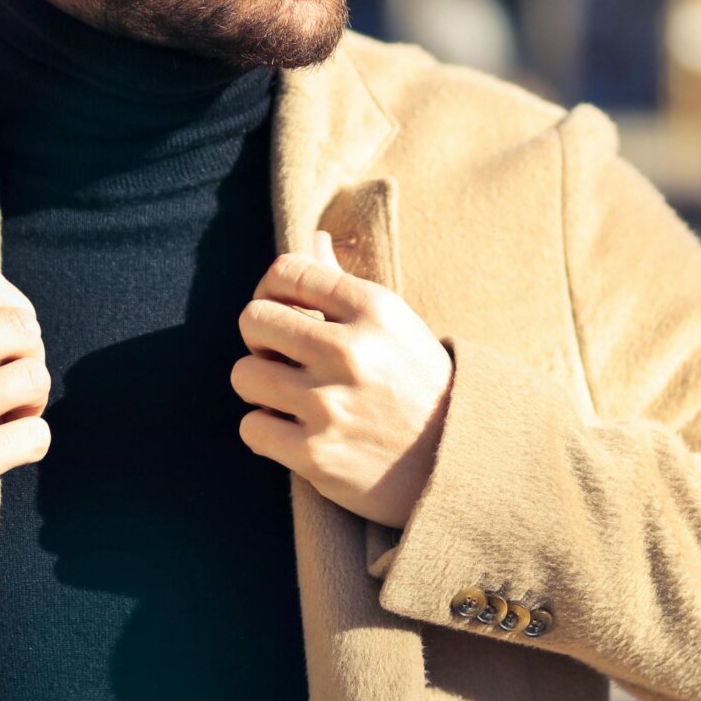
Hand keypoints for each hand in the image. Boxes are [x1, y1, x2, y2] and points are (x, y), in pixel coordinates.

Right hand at [0, 238, 50, 576]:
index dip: (12, 309)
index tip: (5, 341)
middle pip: (19, 327)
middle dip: (29, 354)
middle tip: (12, 384)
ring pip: (33, 379)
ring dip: (32, 402)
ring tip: (8, 417)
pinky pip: (35, 435)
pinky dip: (29, 443)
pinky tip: (3, 452)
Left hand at [230, 230, 452, 529]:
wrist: (456, 462)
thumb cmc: (418, 385)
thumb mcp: (395, 325)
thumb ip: (344, 284)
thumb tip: (314, 238)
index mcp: (373, 308)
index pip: (286, 272)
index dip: (272, 290)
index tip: (284, 312)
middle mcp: (350, 351)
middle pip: (253, 319)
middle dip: (262, 339)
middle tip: (284, 358)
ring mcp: (330, 404)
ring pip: (244, 374)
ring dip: (262, 388)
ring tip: (291, 398)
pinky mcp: (315, 454)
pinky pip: (251, 428)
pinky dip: (266, 432)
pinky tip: (294, 432)